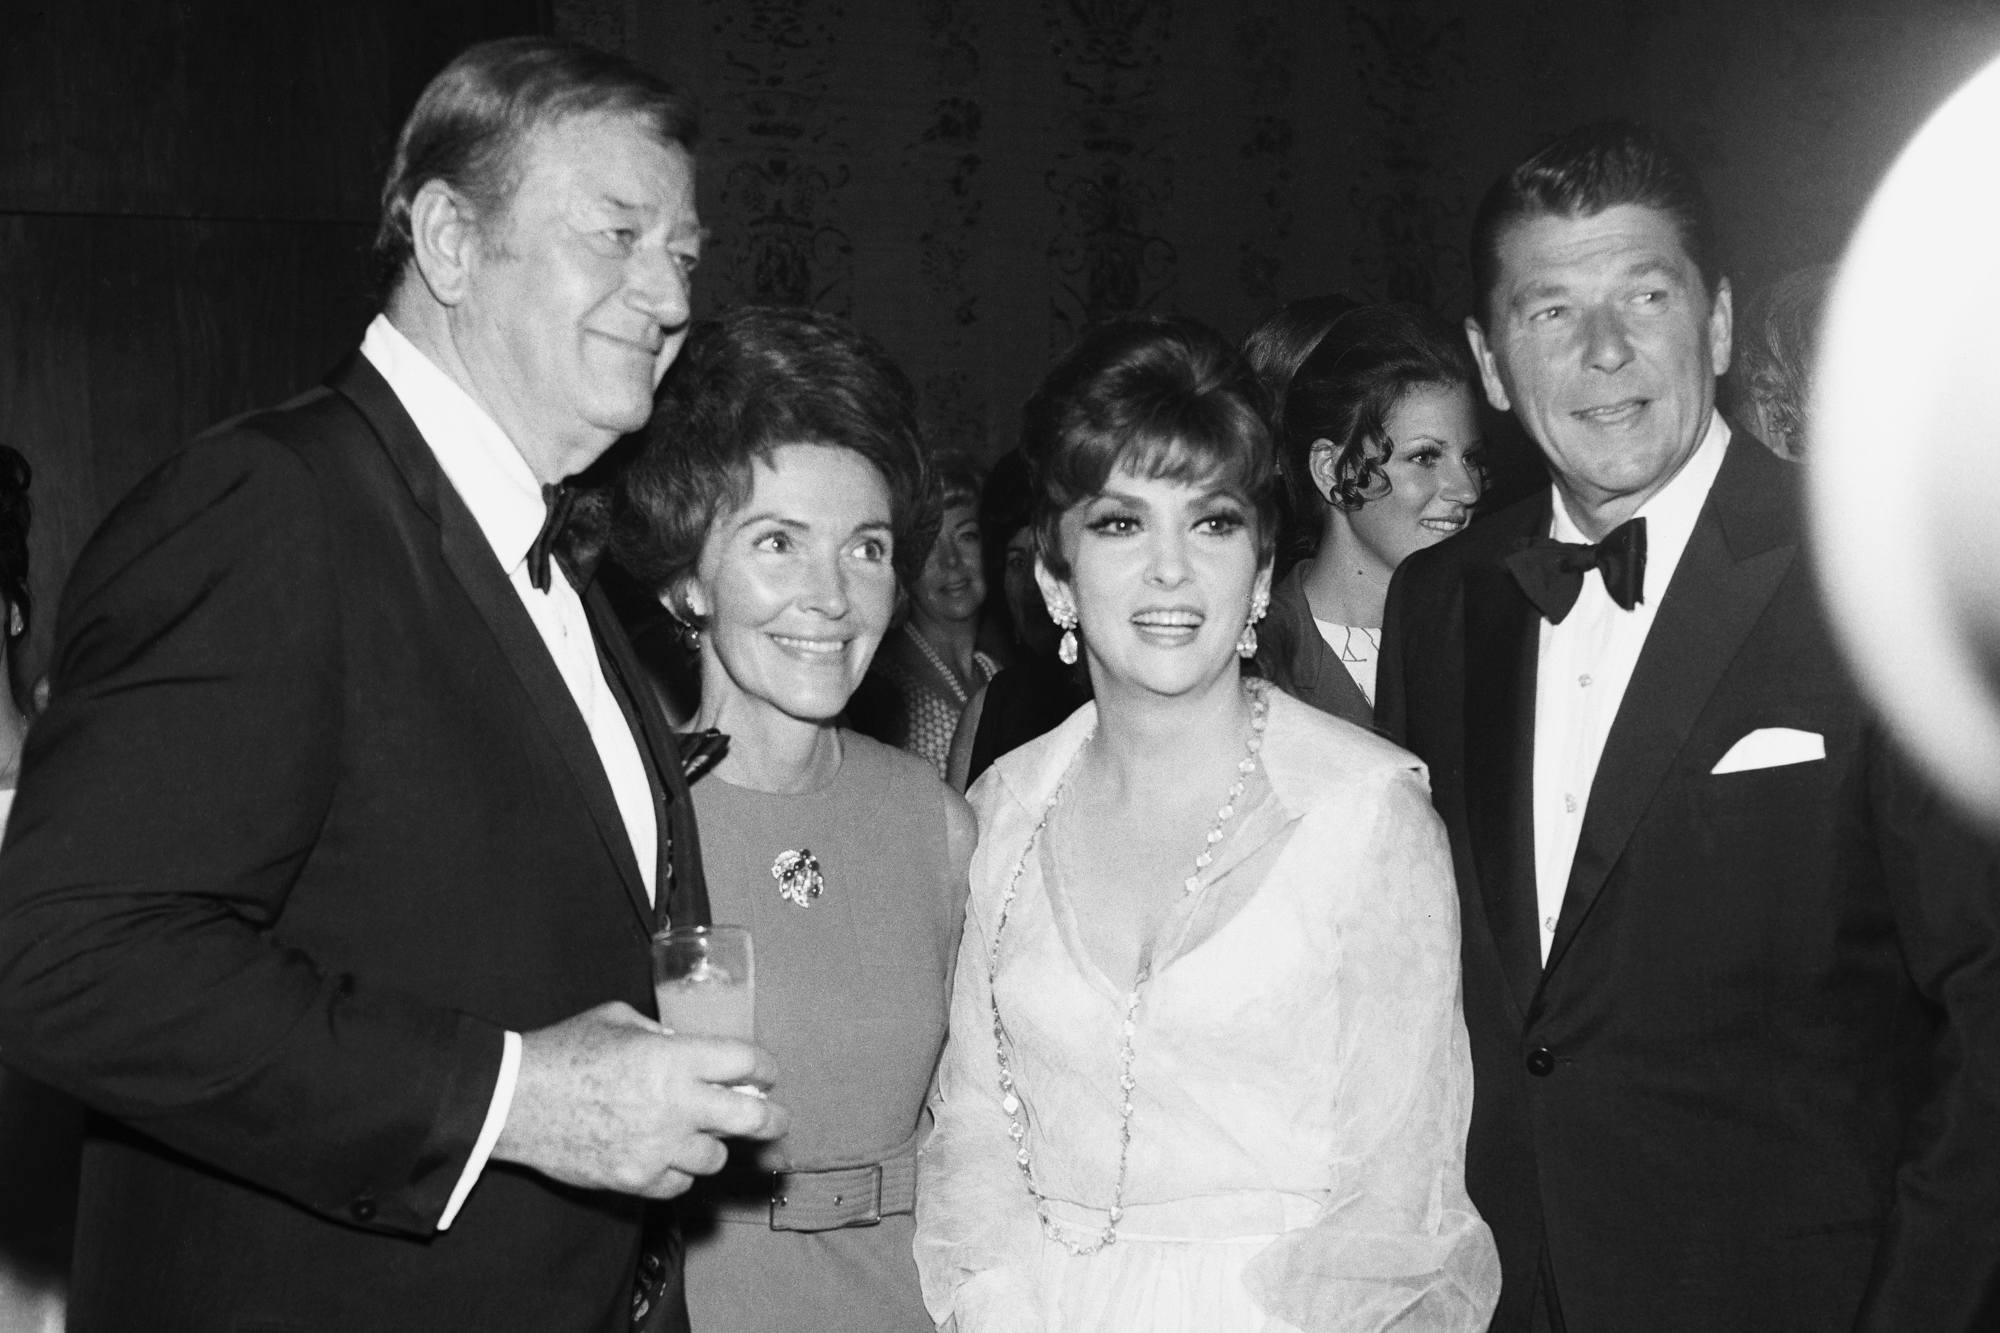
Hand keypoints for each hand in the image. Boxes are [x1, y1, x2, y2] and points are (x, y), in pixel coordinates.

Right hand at [493, 1001, 786, 1198]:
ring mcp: (657, 1148)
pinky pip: (680, 1184)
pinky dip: (680, 1171)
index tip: (766, 1073)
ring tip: (701, 1133)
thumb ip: (662, 1034)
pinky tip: (669, 1155)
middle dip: (771, 1118)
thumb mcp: (620, 1020)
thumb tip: (688, 1046)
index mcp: (674, 1059)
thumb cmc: (563, 1051)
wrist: (513, 1100)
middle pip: (751, 1119)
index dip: (765, 1067)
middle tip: (775, 1119)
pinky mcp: (636, 1179)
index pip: (747, 1063)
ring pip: (716, 1158)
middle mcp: (676, 1105)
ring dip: (713, 1144)